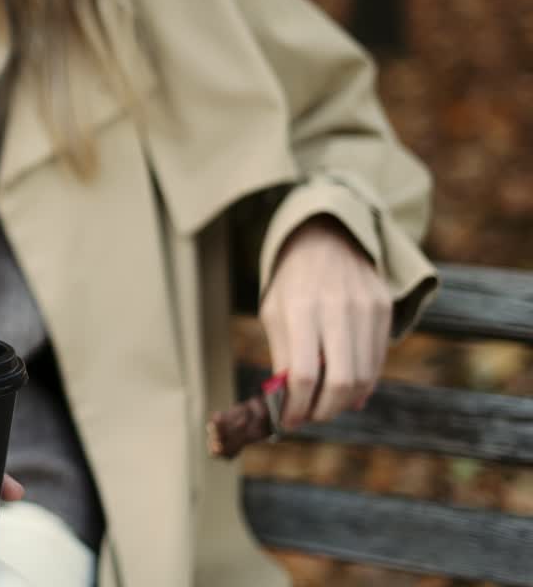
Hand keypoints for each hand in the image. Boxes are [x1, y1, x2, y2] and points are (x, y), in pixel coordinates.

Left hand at [261, 215, 391, 428]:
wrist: (328, 237)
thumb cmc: (292, 281)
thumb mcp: (274, 313)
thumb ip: (284, 357)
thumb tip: (293, 405)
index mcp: (301, 309)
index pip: (303, 374)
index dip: (296, 406)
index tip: (287, 421)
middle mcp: (337, 309)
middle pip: (341, 382)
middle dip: (324, 410)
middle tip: (309, 417)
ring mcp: (366, 309)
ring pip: (364, 377)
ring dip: (344, 402)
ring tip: (324, 404)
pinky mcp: (384, 310)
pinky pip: (377, 360)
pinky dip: (362, 383)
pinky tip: (345, 388)